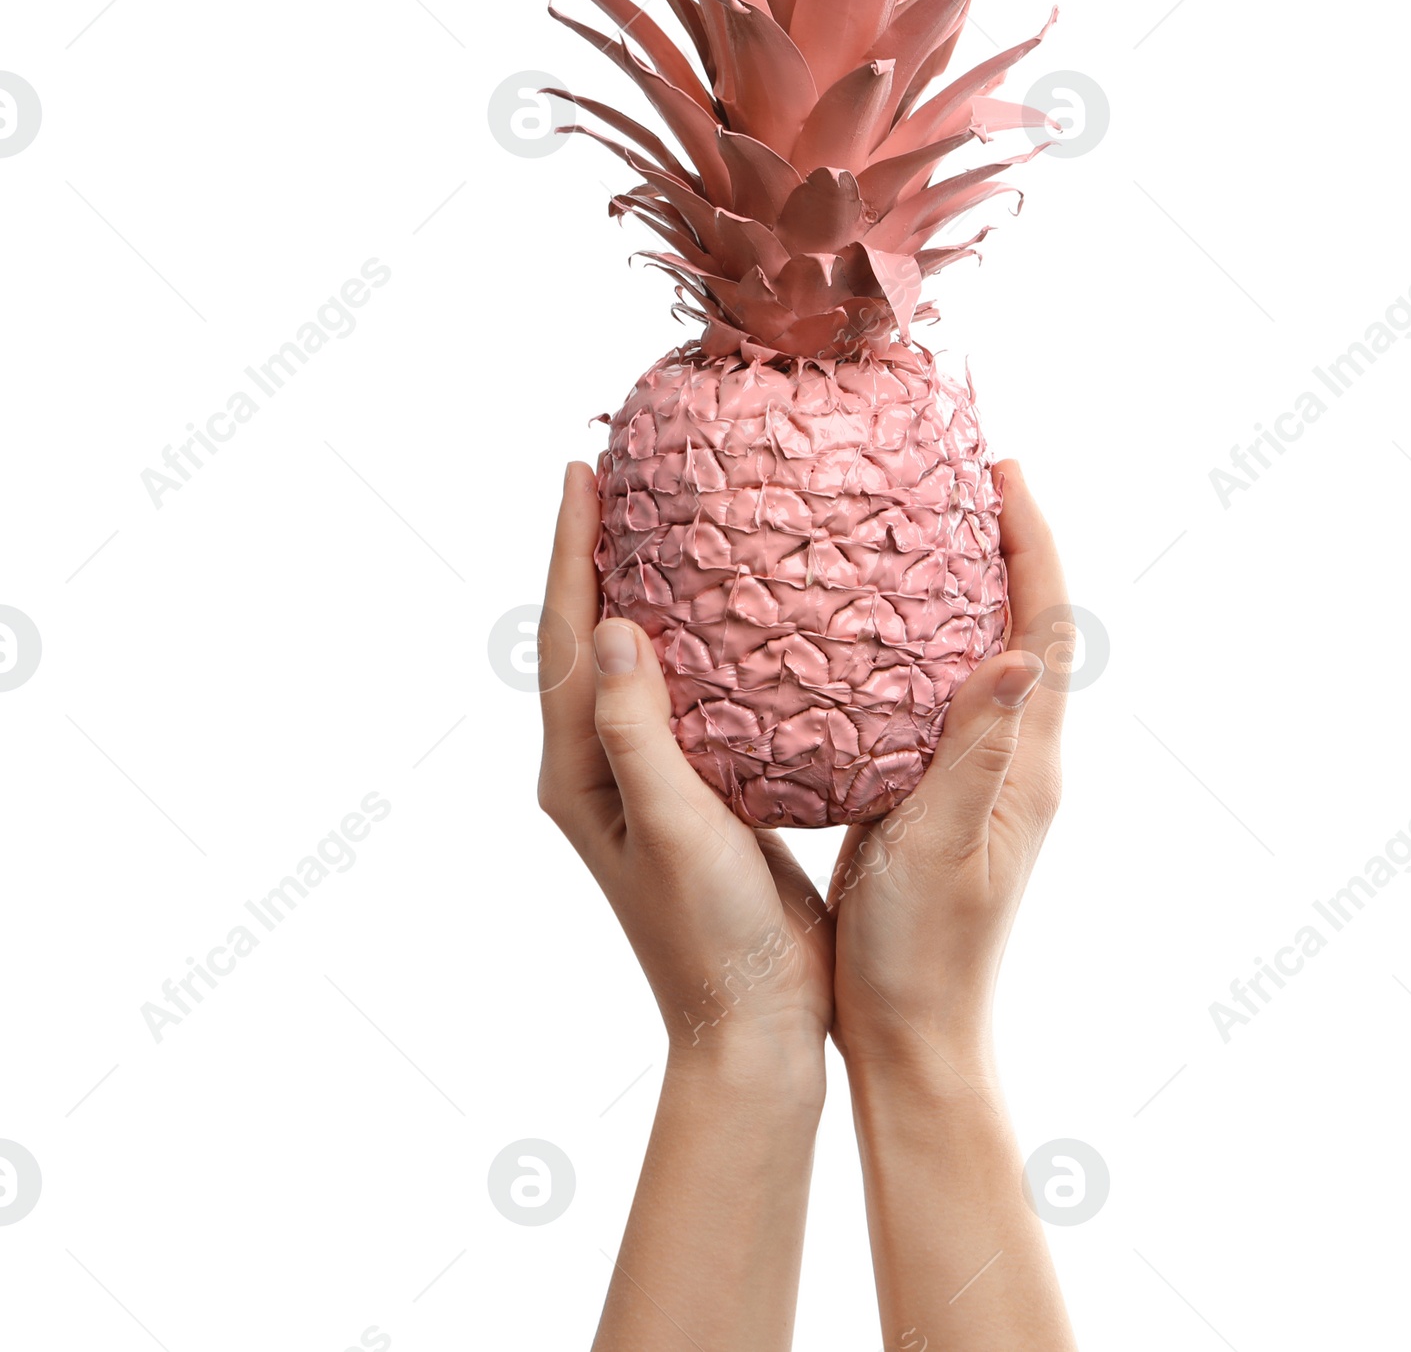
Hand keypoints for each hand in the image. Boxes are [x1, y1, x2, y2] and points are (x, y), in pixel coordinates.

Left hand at [537, 461, 834, 1080]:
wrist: (753, 1029)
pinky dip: (689, 638)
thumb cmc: (712, 940)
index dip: (571, 550)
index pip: (566, 637)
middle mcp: (595, 767)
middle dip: (593, 551)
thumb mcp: (675, 830)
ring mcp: (640, 780)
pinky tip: (728, 612)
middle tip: (613, 473)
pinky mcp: (690, 790)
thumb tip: (615, 625)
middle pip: (584, 636)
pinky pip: (678, 692)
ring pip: (629, 660)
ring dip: (636, 586)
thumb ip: (640, 733)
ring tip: (663, 519)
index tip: (579, 472)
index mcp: (576, 772)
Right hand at [829, 458, 1069, 1074]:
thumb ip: (976, 752)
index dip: (1030, 541)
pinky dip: (921, 639)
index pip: (1043, 626)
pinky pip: (941, 691)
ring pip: (982, 653)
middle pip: (1024, 623)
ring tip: (917, 523)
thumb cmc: (923, 953)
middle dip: (1004, 542)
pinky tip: (867, 628)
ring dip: (966, 584)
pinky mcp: (941, 794)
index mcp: (1026, 763)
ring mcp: (983, 777)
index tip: (1002, 467)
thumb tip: (1014, 655)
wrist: (912, 1038)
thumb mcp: (944, 845)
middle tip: (958, 473)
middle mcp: (1017, 759)